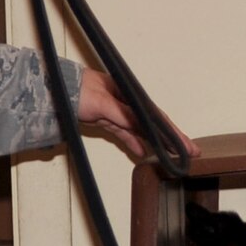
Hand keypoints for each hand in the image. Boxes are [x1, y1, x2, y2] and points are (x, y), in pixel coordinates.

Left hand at [78, 69, 198, 164]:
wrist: (54, 90)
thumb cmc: (77, 91)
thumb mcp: (102, 103)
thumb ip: (123, 115)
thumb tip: (143, 126)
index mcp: (129, 95)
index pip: (157, 116)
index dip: (173, 132)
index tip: (187, 145)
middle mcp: (127, 103)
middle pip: (154, 124)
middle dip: (172, 139)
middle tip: (191, 153)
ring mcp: (118, 113)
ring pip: (143, 130)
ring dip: (157, 143)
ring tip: (173, 155)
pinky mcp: (107, 121)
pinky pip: (126, 134)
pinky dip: (135, 143)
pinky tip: (144, 152)